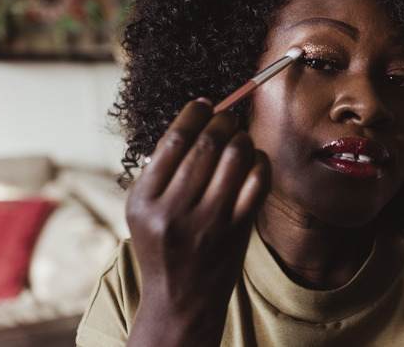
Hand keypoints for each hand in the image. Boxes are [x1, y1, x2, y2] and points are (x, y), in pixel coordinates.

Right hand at [126, 99, 270, 346]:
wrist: (181, 298)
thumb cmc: (163, 246)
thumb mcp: (143, 211)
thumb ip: (160, 170)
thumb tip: (192, 121)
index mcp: (144, 201)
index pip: (174, 140)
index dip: (194, 114)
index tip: (204, 104)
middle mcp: (174, 210)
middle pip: (206, 144)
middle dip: (222, 120)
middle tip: (228, 115)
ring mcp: (208, 222)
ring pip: (235, 158)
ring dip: (242, 138)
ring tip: (240, 137)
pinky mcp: (237, 231)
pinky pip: (258, 182)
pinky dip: (260, 162)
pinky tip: (254, 159)